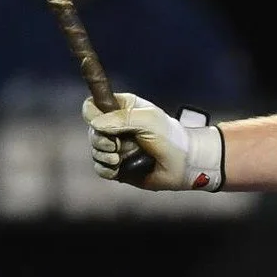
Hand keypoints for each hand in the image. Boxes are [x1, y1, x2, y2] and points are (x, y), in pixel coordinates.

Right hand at [82, 92, 223, 190]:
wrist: (184, 165)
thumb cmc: (171, 137)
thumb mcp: (148, 120)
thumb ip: (121, 118)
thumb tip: (95, 123)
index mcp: (123, 109)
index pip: (92, 107)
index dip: (92, 116)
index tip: (103, 125)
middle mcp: (116, 127)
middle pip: (91, 131)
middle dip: (101, 141)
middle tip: (117, 145)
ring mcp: (116, 147)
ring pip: (95, 151)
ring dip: (106, 156)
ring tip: (122, 159)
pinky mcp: (117, 167)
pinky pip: (100, 168)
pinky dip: (107, 170)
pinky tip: (120, 169)